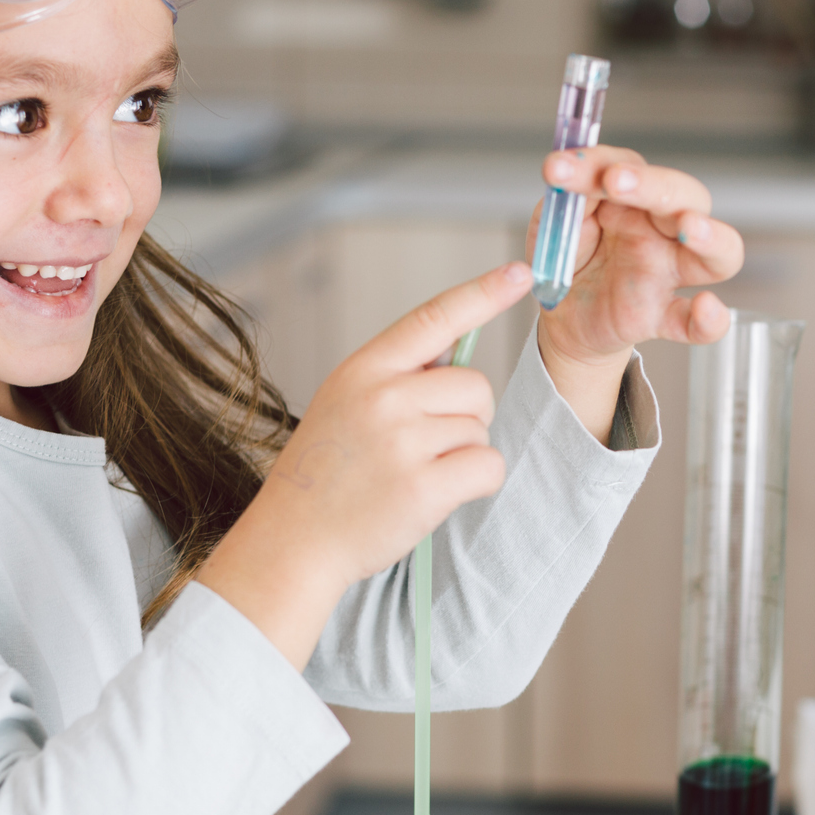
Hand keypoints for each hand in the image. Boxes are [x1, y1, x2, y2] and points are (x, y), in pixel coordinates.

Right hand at [196, 261, 533, 667]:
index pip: (434, 318)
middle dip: (466, 416)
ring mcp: (403, 443)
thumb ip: (396, 377)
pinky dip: (476, 482)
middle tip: (422, 446)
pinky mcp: (423, 488)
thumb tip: (458, 353)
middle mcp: (383, 398)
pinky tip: (437, 494)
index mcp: (364, 370)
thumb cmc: (325, 474)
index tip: (520, 272)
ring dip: (463, 453)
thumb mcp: (345, 403)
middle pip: (475, 385)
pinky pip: (487, 466)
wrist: (293, 541)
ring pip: (481, 429)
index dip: (482, 293)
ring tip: (414, 473)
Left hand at [527, 145, 744, 438]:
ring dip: (711, 236)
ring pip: (721, 252)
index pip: (632, 168)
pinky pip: (696, 324)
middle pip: (687, 197)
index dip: (599, 162)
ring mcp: (668, 274)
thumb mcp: (556, 222)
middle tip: (613, 181)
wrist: (561, 315)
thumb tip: (574, 179)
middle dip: (654, 185)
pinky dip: (710, 320)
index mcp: (634, 200)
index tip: (559, 168)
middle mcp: (661, 231)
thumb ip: (569, 201)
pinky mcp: (662, 317)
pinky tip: (706, 307)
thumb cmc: (568, 258)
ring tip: (689, 227)